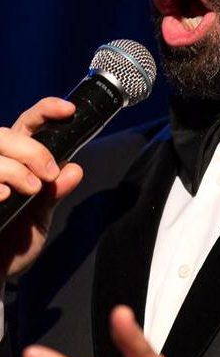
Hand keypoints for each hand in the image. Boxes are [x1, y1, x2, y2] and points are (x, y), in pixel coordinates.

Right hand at [0, 97, 82, 279]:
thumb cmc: (13, 245)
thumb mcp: (39, 219)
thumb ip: (54, 194)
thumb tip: (75, 170)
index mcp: (16, 161)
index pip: (29, 124)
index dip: (47, 110)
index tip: (69, 111)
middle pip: (7, 133)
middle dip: (33, 151)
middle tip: (48, 175)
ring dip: (15, 168)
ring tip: (29, 191)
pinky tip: (3, 197)